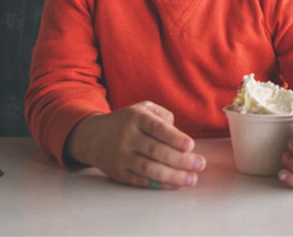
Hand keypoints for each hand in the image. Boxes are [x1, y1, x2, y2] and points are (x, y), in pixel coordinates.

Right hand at [65, 101, 205, 188]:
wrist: (92, 136)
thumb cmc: (128, 121)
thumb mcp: (143, 109)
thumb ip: (164, 117)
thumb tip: (179, 136)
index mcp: (136, 118)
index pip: (156, 128)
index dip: (174, 137)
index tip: (190, 146)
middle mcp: (127, 137)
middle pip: (155, 150)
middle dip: (180, 160)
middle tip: (200, 164)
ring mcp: (121, 156)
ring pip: (148, 168)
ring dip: (172, 176)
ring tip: (191, 179)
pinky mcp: (117, 173)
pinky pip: (139, 180)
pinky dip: (158, 184)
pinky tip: (174, 184)